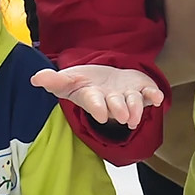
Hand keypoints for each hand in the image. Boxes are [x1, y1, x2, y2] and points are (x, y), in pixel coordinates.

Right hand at [30, 65, 162, 127]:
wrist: (106, 79)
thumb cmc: (86, 83)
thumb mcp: (67, 80)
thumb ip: (53, 80)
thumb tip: (35, 78)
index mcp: (93, 99)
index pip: (94, 103)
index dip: (98, 108)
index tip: (101, 114)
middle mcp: (112, 101)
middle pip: (116, 106)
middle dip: (119, 109)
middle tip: (123, 115)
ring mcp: (128, 97)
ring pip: (134, 104)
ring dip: (136, 108)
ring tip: (136, 114)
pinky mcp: (142, 90)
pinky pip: (150, 95)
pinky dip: (155, 96)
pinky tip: (158, 97)